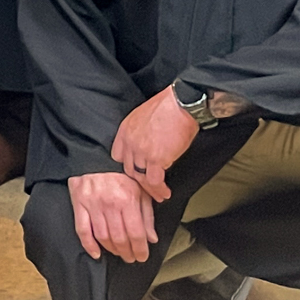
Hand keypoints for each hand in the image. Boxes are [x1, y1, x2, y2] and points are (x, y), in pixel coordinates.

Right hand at [67, 172, 159, 263]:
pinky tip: (96, 253)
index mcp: (127, 199)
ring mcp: (93, 205)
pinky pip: (82, 230)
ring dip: (112, 250)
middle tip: (131, 258)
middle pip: (120, 237)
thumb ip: (147, 215)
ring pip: (103, 237)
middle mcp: (110, 203)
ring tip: (118, 253)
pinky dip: (89, 245)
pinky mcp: (79, 205)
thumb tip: (151, 238)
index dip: (140, 249)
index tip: (142, 257)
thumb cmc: (120, 177)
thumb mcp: (140, 191)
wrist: (95, 161)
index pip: (136, 232)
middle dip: (127, 252)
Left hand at [111, 85, 200, 202]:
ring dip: (150, 189)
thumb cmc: (169, 106)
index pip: (118, 155)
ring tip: (159, 195)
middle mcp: (129, 141)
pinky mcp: (156, 159)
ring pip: (140, 177)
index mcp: (125, 130)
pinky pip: (154, 180)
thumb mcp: (145, 116)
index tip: (136, 171)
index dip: (128, 164)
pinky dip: (159, 189)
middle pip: (128, 168)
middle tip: (147, 189)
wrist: (181, 104)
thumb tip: (150, 144)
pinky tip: (165, 192)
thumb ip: (142, 132)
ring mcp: (141, 151)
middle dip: (138, 180)